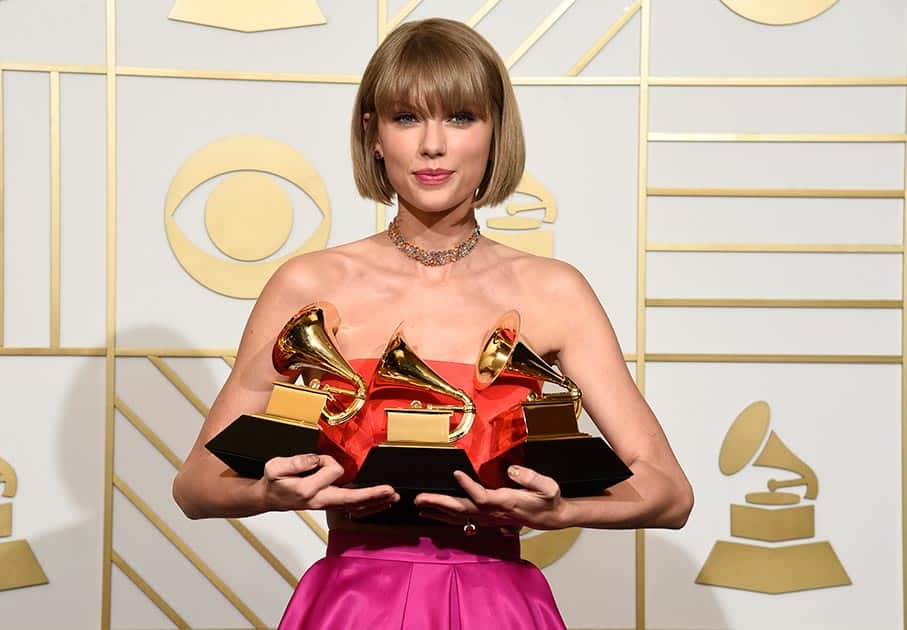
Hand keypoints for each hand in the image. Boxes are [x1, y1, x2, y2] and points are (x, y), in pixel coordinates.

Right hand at [259, 454, 397, 517]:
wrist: (269, 497)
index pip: (332, 471)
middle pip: (352, 500)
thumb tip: (316, 460)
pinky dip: (368, 506)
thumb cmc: (274, 482)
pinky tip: (380, 504)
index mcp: (308, 491)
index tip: (316, 459)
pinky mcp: (330, 505)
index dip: (327, 460)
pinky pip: (353, 509)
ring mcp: (327, 505)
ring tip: (392, 497)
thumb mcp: (276, 466)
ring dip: (375, 501)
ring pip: (355, 507)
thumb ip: (297, 462)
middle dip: (372, 495)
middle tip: (390, 490)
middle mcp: (321, 501)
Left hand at [414, 466, 572, 530]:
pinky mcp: (486, 518)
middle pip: (463, 509)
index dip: (469, 487)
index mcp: (506, 502)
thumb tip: (512, 470)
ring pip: (459, 516)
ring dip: (437, 511)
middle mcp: (493, 512)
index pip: (483, 497)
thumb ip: (531, 478)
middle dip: (440, 504)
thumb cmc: (548, 500)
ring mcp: (488, 518)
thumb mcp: (548, 487)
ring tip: (419, 505)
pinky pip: (462, 519)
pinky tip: (433, 512)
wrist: (550, 517)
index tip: (456, 473)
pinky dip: (445, 515)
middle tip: (420, 498)